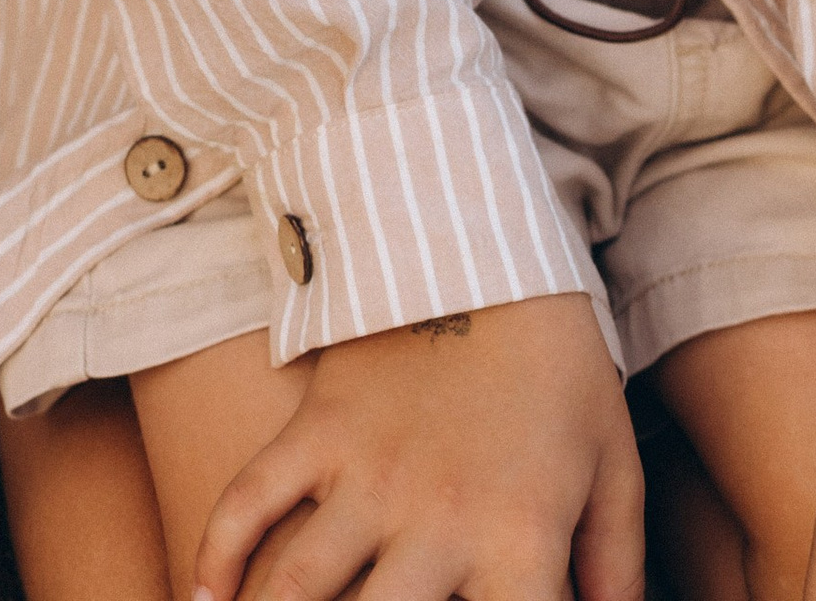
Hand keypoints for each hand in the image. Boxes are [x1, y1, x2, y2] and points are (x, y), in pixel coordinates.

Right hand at [190, 292, 642, 600]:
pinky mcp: (318, 428)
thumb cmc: (560, 368)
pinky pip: (249, 499)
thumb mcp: (613, 465)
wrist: (489, 248)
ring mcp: (365, 475)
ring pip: (298, 586)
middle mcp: (436, 523)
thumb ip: (614, 568)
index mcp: (519, 540)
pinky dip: (215, 553)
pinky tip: (201, 597)